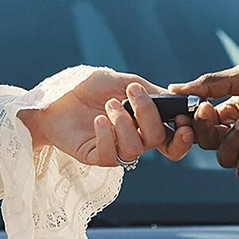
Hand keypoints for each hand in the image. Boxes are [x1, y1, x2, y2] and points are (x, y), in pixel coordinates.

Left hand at [20, 70, 193, 167]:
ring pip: (135, 148)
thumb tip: (179, 100)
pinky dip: (107, 136)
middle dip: (148, 115)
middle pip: (157, 139)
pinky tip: (98, 120)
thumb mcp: (123, 82)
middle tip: (132, 93)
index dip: (183, 136)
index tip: (182, 120)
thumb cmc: (89, 88)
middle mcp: (134, 139)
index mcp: (145, 123)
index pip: (173, 139)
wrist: (54, 96)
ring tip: (108, 104)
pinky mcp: (95, 157)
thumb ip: (151, 92)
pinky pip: (110, 155)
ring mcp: (115, 150)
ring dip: (124, 123)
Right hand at [170, 65, 238, 180]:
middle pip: (206, 141)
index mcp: (233, 111)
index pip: (202, 121)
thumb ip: (208, 84)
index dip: (192, 119)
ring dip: (228, 140)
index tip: (184, 111)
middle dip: (202, 129)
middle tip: (205, 113)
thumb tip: (174, 88)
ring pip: (222, 157)